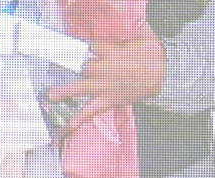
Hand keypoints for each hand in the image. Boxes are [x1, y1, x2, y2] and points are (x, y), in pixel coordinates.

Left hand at [46, 23, 165, 128]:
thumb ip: (130, 25)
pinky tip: (67, 127)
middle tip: (47, 66)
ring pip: (81, 89)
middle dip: (63, 66)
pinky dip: (80, 119)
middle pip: (79, 67)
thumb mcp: (143, 34)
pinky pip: (93, 111)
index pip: (86, 47)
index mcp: (111, 52)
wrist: (167, 76)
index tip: (60, 44)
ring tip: (49, 97)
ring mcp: (107, 87)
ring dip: (64, 93)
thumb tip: (132, 14)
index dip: (73, 46)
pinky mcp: (110, 100)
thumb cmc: (155, 53)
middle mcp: (106, 70)